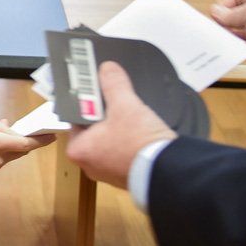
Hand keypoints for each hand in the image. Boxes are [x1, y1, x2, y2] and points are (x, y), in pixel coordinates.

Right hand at [0, 116, 53, 174]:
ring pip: (15, 153)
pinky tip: (2, 138)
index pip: (26, 144)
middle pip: (22, 150)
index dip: (41, 141)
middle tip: (37, 130)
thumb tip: (15, 131)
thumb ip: (5, 128)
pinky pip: (6, 156)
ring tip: (12, 131)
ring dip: (17, 144)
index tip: (52, 136)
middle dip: (28, 140)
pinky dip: (8, 147)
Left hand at [66, 62, 175, 188]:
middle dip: (106, 116)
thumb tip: (108, 69)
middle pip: (94, 129)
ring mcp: (108, 172)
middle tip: (117, 103)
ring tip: (132, 119)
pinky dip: (130, 142)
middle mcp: (89, 165)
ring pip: (110, 140)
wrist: (169, 172)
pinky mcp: (125, 176)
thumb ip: (114, 84)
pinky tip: (140, 132)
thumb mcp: (125, 105)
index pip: (76, 118)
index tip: (98, 93)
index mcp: (78, 150)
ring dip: (120, 128)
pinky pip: (123, 152)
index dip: (88, 103)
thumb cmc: (139, 145)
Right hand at [210, 0, 245, 75]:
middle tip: (218, 26)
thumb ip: (230, 14)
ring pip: (244, 34)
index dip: (227, 2)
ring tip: (223, 39)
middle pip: (240, 15)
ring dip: (233, 37)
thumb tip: (217, 12)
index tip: (217, 11)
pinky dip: (241, 52)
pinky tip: (235, 52)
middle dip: (227, 21)